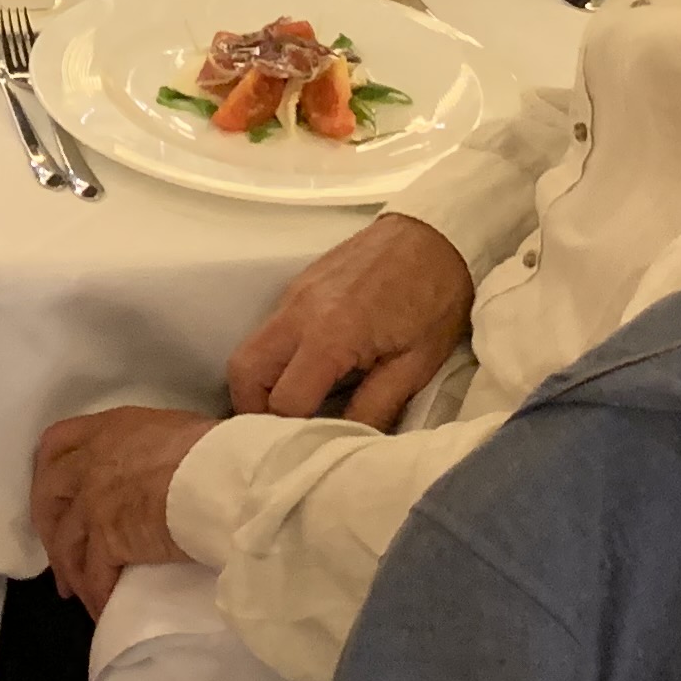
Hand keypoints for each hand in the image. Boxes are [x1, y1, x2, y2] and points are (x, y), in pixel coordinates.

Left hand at [33, 407, 218, 616]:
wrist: (219, 477)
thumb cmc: (211, 449)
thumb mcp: (171, 431)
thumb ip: (145, 447)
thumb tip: (153, 468)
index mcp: (107, 429)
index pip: (57, 443)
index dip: (47, 471)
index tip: (54, 495)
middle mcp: (90, 462)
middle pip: (47, 495)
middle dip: (49, 527)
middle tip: (60, 554)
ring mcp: (92, 501)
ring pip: (64, 542)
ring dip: (69, 570)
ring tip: (78, 592)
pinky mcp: (106, 539)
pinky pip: (93, 576)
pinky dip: (96, 595)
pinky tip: (103, 609)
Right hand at [225, 213, 472, 426]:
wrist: (437, 231)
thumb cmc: (435, 297)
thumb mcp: (416, 364)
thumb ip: (375, 407)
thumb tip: (344, 445)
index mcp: (329, 334)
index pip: (284, 401)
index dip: (292, 432)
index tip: (308, 448)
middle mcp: (298, 312)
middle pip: (243, 372)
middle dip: (253, 409)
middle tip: (283, 431)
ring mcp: (293, 294)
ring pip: (250, 349)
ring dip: (262, 384)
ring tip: (297, 406)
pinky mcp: (298, 284)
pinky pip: (269, 329)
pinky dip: (275, 359)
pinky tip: (308, 372)